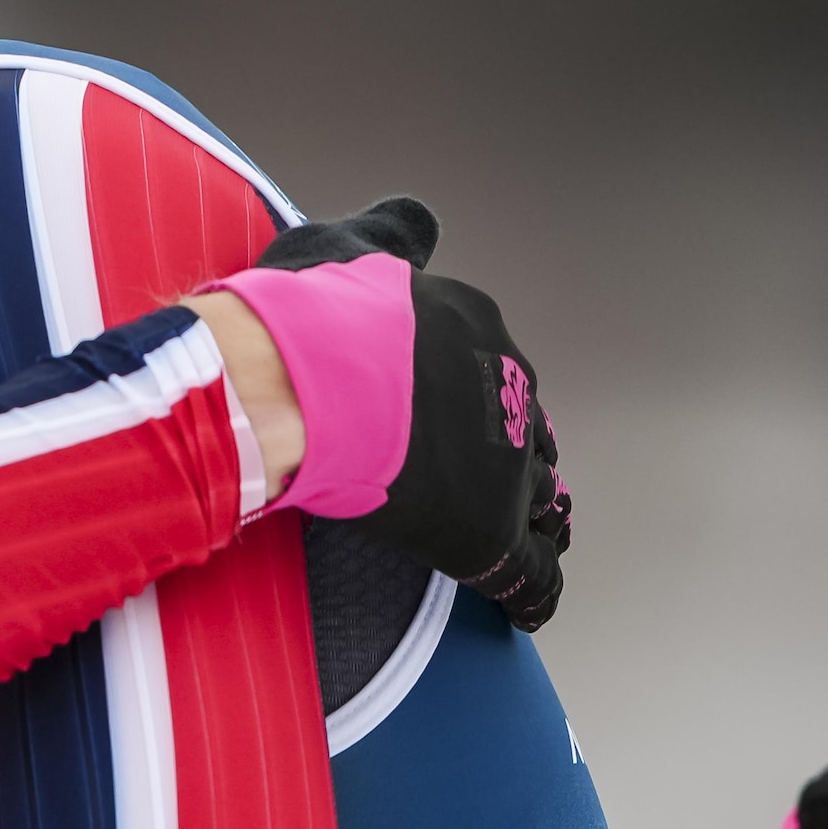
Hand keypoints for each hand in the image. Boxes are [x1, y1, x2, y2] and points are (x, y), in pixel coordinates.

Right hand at [215, 198, 570, 630]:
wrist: (289, 381)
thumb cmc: (307, 315)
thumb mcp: (350, 243)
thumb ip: (392, 233)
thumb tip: (420, 222)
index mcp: (476, 326)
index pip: (495, 368)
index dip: (479, 399)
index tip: (458, 420)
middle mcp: (506, 388)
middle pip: (526, 430)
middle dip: (514, 454)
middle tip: (495, 481)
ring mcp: (503, 463)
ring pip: (538, 497)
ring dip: (533, 516)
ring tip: (527, 537)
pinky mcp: (485, 529)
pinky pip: (530, 571)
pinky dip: (532, 590)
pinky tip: (526, 606)